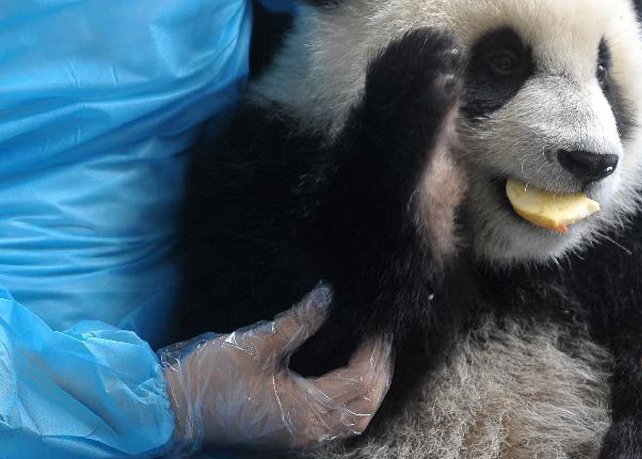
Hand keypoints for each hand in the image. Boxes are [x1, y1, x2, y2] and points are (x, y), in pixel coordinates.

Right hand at [160, 286, 392, 453]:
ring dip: (369, 389)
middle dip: (380, 371)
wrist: (170, 409)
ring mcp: (299, 437)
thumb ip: (299, 321)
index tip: (379, 325)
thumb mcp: (257, 343)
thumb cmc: (209, 377)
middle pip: (365, 405)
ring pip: (353, 419)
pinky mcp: (289, 435)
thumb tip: (329, 295)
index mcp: (304, 409)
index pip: (360, 382)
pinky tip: (348, 378)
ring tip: (370, 354)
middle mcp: (307, 430)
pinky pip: (335, 423)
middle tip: (381, 338)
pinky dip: (351, 402)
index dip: (375, 352)